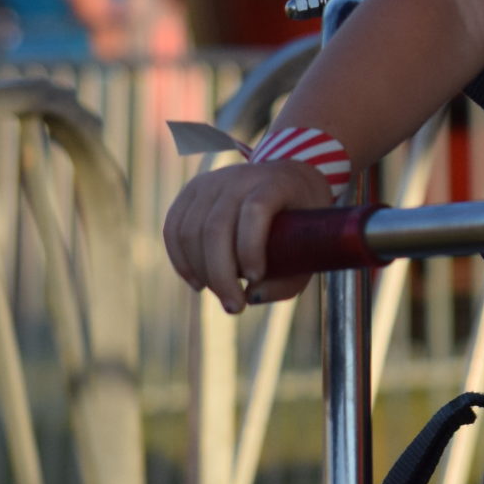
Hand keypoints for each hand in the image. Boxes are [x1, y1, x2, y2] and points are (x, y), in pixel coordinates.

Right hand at [163, 158, 335, 313]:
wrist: (289, 180)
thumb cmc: (301, 221)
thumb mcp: (310, 246)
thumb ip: (286, 279)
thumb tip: (250, 297)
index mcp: (275, 182)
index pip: (255, 210)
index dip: (250, 248)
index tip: (256, 278)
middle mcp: (240, 177)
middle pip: (216, 226)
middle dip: (220, 275)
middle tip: (235, 306)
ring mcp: (212, 181)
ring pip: (190, 230)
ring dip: (201, 272)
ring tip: (222, 293)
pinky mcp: (192, 190)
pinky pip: (173, 228)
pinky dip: (181, 261)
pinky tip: (198, 283)